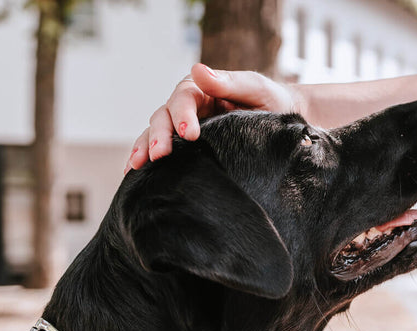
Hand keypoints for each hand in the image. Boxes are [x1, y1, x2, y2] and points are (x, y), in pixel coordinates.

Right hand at [126, 64, 301, 172]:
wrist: (281, 121)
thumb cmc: (270, 101)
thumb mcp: (254, 88)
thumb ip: (229, 82)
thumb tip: (198, 69)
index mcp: (201, 89)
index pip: (183, 98)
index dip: (182, 115)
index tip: (189, 134)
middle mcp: (186, 107)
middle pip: (164, 117)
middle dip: (159, 136)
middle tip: (160, 155)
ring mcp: (183, 128)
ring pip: (157, 134)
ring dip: (145, 148)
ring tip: (138, 166)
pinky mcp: (186, 148)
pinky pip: (163, 151)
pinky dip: (147, 159)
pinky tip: (135, 174)